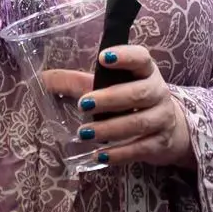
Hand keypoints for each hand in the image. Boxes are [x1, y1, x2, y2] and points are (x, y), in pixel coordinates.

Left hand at [40, 45, 194, 168]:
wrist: (170, 130)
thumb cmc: (133, 100)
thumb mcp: (111, 86)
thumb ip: (78, 82)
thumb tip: (42, 79)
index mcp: (146, 71)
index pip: (141, 58)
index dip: (125, 56)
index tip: (104, 57)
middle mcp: (158, 92)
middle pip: (138, 93)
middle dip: (110, 98)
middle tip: (83, 104)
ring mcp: (161, 119)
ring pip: (138, 123)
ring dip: (110, 128)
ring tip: (84, 133)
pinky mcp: (159, 144)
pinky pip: (139, 149)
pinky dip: (119, 154)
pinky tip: (100, 156)